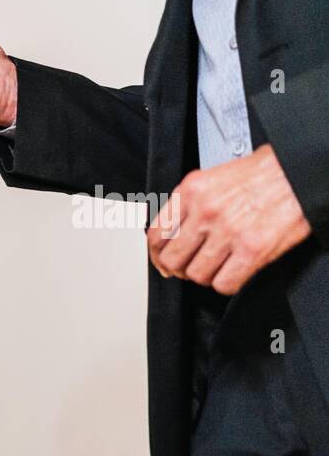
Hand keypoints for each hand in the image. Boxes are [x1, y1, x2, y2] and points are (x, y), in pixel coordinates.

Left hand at [147, 144, 311, 294]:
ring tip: (217, 266)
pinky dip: (226, 283)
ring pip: (196, 274)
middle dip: (179, 268)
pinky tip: (233, 272)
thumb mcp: (215, 178)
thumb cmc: (264, 173)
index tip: (163, 259)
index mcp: (193, 190)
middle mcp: (206, 210)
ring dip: (206, 275)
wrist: (300, 171)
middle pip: (172, 259)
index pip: (156, 234)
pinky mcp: (252, 249)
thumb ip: (189, 204)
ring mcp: (228, 231)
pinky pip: (224, 283)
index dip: (157, 254)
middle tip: (191, 266)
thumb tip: (171, 234)